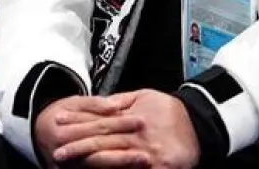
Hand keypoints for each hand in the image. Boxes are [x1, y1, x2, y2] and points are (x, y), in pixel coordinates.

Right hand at [35, 95, 144, 167]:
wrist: (39, 135)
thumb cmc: (61, 115)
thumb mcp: (72, 103)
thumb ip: (93, 103)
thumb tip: (115, 106)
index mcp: (63, 130)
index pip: (97, 126)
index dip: (119, 123)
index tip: (141, 120)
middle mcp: (65, 151)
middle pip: (99, 148)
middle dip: (124, 147)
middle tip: (148, 146)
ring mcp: (70, 166)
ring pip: (98, 164)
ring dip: (121, 163)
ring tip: (144, 160)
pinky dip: (113, 168)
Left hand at [53, 91, 199, 168]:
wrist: (201, 122)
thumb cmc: (169, 109)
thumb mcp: (142, 97)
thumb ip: (118, 103)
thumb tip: (97, 104)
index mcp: (131, 117)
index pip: (99, 119)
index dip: (77, 121)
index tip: (58, 122)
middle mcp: (137, 135)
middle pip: (102, 140)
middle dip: (78, 146)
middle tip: (57, 150)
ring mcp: (148, 153)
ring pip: (114, 157)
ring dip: (92, 160)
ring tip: (72, 162)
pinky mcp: (160, 167)